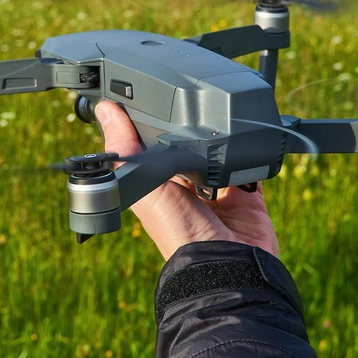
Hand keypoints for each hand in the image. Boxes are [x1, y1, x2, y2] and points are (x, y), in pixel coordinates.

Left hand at [94, 101, 279, 260]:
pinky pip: (252, 165)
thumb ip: (128, 151)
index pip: (154, 146)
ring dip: (223, 139)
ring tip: (222, 120)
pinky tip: (247, 141)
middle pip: (191, 147)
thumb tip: (104, 111)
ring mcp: (220, 191)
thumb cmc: (179, 233)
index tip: (152, 93)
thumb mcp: (145, 188)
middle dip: (193, 129)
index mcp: (159, 185)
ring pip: (222, 151)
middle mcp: (189, 187)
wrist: (228, 263)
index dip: (153, 124)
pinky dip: (252, 154)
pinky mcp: (248, 194)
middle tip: (194, 99)